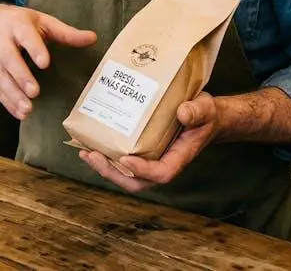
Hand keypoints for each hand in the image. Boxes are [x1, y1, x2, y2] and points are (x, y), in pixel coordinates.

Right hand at [0, 4, 96, 119]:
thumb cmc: (20, 23)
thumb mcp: (43, 21)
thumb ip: (66, 33)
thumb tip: (93, 38)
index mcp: (17, 24)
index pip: (25, 35)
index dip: (34, 49)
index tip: (45, 63)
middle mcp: (0, 38)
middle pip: (8, 58)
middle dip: (20, 76)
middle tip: (34, 92)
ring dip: (12, 94)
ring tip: (27, 110)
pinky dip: (6, 101)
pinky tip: (18, 113)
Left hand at [79, 92, 220, 193]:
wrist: (204, 116)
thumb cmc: (205, 116)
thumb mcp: (205, 109)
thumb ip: (197, 112)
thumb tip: (182, 113)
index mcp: (178, 157)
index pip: (161, 173)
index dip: (142, 170)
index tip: (125, 159)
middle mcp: (161, 163)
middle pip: (136, 181)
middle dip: (113, 173)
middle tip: (93, 156)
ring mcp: (150, 159)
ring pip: (125, 174)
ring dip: (104, 167)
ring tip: (85, 152)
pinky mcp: (141, 151)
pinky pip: (121, 161)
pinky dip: (105, 156)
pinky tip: (90, 144)